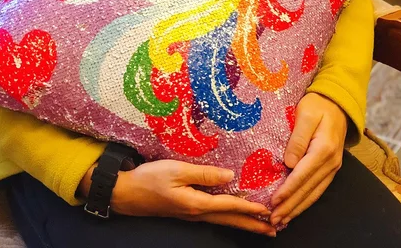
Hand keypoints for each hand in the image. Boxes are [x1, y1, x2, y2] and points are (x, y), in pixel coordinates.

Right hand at [80, 160, 275, 235]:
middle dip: (253, 225)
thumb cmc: (149, 179)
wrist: (126, 193)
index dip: (250, 208)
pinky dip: (230, 217)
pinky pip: (214, 216)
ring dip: (244, 223)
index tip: (269, 211)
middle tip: (274, 230)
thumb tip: (230, 176)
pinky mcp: (187, 210)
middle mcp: (197, 212)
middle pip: (230, 220)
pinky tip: (233, 215)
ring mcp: (192, 213)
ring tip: (262, 227)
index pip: (230, 206)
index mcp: (197, 203)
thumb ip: (204, 174)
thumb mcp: (176, 170)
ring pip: (223, 220)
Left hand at [270, 93, 346, 225]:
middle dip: (290, 206)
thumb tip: (289, 163)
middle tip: (273, 220)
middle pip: (308, 190)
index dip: (287, 190)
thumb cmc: (318, 105)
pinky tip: (296, 209)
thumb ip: (297, 138)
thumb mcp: (305, 114)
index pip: (302, 175)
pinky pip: (318, 189)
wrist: (338, 103)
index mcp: (323, 149)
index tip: (273, 202)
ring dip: (298, 208)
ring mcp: (333, 167)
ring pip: (314, 193)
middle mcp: (331, 162)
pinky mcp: (331, 168)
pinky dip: (306, 201)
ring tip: (282, 220)